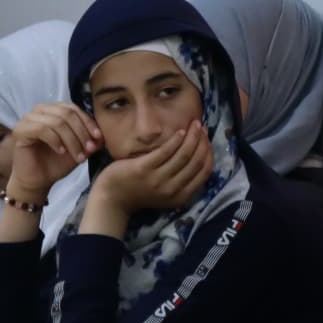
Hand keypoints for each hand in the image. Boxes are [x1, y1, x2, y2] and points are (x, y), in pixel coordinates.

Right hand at [8, 102, 99, 197]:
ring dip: (71, 140)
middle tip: (89, 149)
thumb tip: (103, 135)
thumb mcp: (79, 149)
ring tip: (78, 156)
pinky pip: (42, 130)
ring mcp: (28, 119)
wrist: (38, 181)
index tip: (98, 138)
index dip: (88, 122)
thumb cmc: (57, 163)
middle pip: (66, 114)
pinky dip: (55, 141)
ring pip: (56, 122)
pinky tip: (61, 152)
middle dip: (81, 132)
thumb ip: (91, 140)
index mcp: (53, 110)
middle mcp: (40, 110)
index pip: (73, 109)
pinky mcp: (20, 130)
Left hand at [84, 120, 211, 227]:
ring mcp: (158, 180)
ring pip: (183, 155)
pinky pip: (165, 151)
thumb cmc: (141, 192)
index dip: (209, 153)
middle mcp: (172, 190)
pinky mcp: (144, 169)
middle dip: (202, 142)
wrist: (113, 198)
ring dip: (192, 137)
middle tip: (201, 127)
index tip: (207, 140)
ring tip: (194, 124)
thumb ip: (182, 180)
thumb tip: (198, 155)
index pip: (204, 172)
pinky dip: (176, 140)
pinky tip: (180, 131)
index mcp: (181, 196)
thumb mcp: (167, 193)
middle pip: (196, 161)